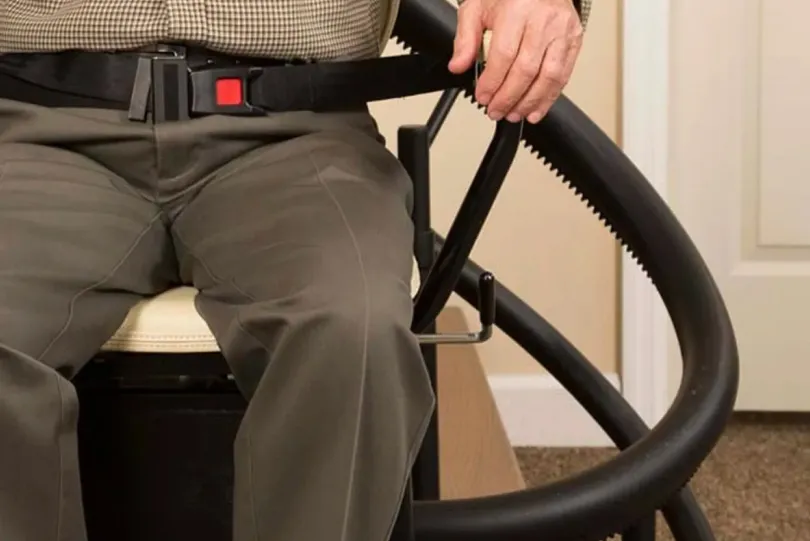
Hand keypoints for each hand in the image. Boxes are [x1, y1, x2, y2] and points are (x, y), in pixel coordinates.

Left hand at [448, 0, 582, 123]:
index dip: (492, 82)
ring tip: (514, 114)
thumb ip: (465, 38)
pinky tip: (536, 109)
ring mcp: (563, 31)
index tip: (483, 97)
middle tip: (495, 111)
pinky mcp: (575, 40)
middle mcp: (544, 20)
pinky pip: (564, 75)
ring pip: (549, 76)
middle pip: (526, 70)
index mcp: (517, 9)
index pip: (504, 55)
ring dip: (530, 102)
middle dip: (508, 97)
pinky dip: (549, 97)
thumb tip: (457, 66)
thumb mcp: (478, 8)